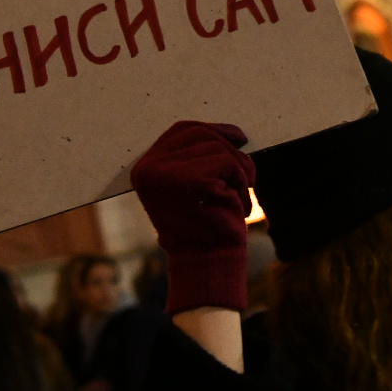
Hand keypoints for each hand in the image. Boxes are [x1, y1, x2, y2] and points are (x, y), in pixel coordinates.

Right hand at [131, 121, 253, 314]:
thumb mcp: (196, 185)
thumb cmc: (206, 225)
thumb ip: (201, 158)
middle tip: (247, 177)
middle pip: (200, 134)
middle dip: (231, 150)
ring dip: (240, 171)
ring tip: (238, 196)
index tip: (239, 137)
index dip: (214, 129)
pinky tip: (237, 204)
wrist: (208, 262)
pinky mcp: (190, 182)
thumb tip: (236, 134)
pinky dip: (241, 182)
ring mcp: (165, 174)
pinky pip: (229, 165)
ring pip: (218, 148)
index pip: (181, 131)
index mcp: (144, 169)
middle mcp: (148, 169)